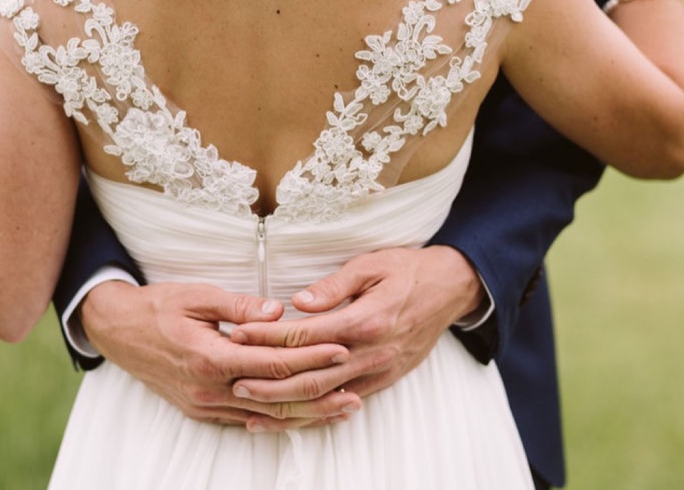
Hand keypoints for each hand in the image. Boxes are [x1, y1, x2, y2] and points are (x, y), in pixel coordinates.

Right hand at [80, 281, 357, 427]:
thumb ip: (240, 307)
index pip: (272, 363)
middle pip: (275, 399)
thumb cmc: (159, 307)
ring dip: (305, 414)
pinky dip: (278, 419)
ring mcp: (205, 406)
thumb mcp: (197, 296)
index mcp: (209, 357)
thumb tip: (280, 313)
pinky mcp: (202, 411)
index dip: (310, 357)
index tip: (341, 347)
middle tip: (356, 390)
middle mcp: (209, 389)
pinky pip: (247, 421)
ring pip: (265, 416)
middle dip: (319, 395)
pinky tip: (303, 416)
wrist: (118, 331)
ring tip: (341, 408)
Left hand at [229, 246, 484, 431]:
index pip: (305, 335)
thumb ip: (333, 286)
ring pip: (325, 398)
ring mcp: (379, 371)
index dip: (269, 337)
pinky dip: (314, 413)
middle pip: (311, 376)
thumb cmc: (406, 270)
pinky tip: (290, 417)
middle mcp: (372, 352)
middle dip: (269, 382)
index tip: (240, 334)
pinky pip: (344, 404)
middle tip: (234, 380)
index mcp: (365, 320)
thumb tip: (297, 302)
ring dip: (286, 406)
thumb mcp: (370, 265)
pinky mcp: (384, 380)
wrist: (449, 289)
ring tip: (251, 407)